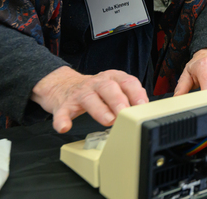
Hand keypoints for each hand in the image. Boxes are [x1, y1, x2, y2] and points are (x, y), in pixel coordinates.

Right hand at [30, 66, 147, 132]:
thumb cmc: (95, 90)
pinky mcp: (64, 104)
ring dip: (99, 109)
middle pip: (109, 88)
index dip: (136, 93)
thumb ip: (128, 96)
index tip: (143, 105)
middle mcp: (97, 83)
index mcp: (112, 78)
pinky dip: (62, 120)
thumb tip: (145, 111)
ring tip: (108, 120)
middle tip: (125, 113)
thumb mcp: (113, 88)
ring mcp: (80, 93)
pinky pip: (62, 112)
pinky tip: (64, 127)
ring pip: (89, 98)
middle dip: (119, 100)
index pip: (127, 82)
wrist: (63, 85)